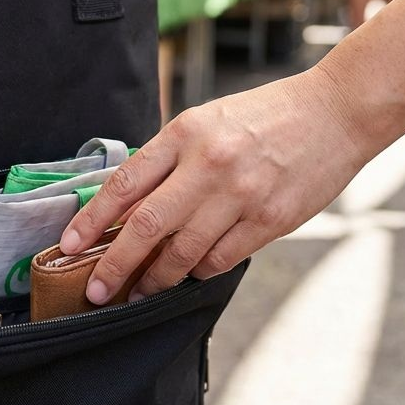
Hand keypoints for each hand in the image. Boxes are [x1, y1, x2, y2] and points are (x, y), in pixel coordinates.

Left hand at [59, 68, 366, 301]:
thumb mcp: (207, 120)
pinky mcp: (269, 221)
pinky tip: (187, 274)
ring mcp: (240, 195)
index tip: (69, 244)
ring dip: (153, 279)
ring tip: (137, 292)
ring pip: (182, 253)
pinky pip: (220, 260)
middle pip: (145, 226)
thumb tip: (126, 203)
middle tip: (95, 289)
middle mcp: (209, 164)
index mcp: (185, 134)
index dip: (91, 219)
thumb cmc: (266, 116)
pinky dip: (197, 272)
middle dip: (113, 264)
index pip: (125, 183)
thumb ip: (170, 158)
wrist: (335, 112)